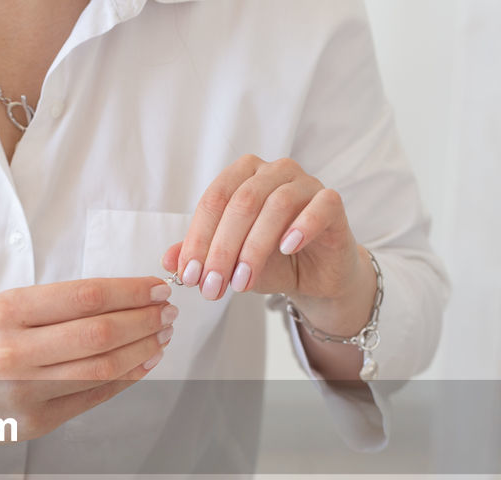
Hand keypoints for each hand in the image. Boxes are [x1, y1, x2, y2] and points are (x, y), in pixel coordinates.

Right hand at [0, 276, 176, 470]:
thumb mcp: (6, 308)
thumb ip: (60, 304)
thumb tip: (130, 298)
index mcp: (4, 313)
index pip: (85, 297)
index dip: (131, 292)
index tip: (156, 288)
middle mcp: (12, 353)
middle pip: (100, 334)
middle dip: (145, 320)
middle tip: (167, 312)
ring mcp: (24, 394)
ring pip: (103, 369)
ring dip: (143, 350)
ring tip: (161, 336)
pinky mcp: (35, 424)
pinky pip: (93, 398)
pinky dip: (127, 379)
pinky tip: (143, 363)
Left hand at [162, 155, 373, 338]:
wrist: (313, 276)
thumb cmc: (269, 262)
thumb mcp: (229, 262)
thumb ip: (200, 256)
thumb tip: (168, 260)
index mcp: (242, 176)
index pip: (213, 200)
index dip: (198, 239)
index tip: (189, 276)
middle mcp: (273, 172)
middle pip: (242, 202)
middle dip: (223, 249)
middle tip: (213, 286)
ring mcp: (305, 183)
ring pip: (277, 205)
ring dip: (255, 248)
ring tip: (242, 284)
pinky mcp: (332, 201)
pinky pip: (320, 206)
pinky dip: (302, 226)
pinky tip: (286, 249)